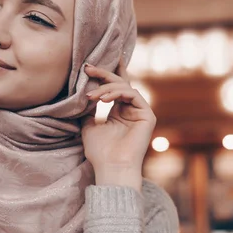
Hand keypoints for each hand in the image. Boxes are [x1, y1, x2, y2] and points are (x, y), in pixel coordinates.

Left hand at [81, 59, 156, 191]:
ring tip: (91, 95)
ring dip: (106, 87)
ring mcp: (140, 112)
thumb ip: (90, 108)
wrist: (111, 167)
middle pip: (120, 83)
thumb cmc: (100, 151)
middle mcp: (131, 110)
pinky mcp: (147, 115)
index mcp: (119, 112)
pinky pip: (133, 95)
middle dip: (104, 74)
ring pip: (125, 87)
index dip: (105, 74)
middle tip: (88, 67)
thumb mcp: (89, 125)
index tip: (88, 66)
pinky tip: (104, 98)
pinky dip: (117, 93)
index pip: (115, 88)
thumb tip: (85, 91)